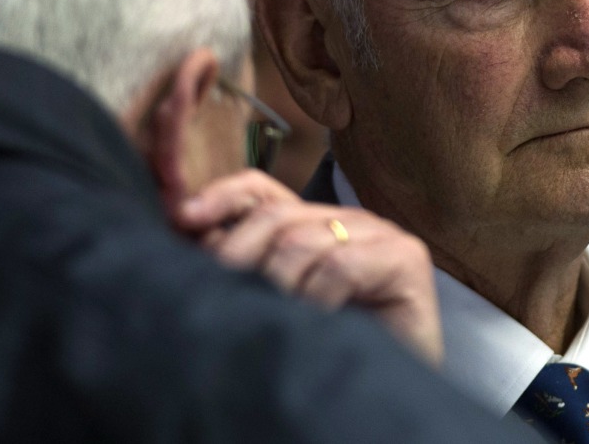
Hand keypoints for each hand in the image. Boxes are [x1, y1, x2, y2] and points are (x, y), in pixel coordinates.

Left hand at [172, 170, 442, 364]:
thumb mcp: (273, 304)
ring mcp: (379, 234)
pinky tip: (316, 324)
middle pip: (275, 215)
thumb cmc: (326, 354)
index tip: (183, 219)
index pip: (259, 190)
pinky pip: (341, 264)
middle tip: (223, 295)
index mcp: (312, 225)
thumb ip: (239, 268)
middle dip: (239, 254)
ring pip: (303, 240)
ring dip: (278, 285)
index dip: (220, 195)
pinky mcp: (405, 257)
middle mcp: (346, 220)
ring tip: (276, 320)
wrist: (387, 399)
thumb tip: (183, 233)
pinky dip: (317, 297)